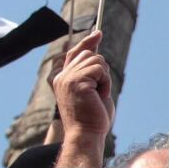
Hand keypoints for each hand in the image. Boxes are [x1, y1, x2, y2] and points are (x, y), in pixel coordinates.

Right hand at [53, 32, 112, 167]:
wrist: (87, 135)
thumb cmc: (93, 118)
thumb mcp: (93, 91)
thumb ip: (93, 73)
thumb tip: (96, 52)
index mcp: (63, 79)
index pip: (75, 53)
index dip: (87, 42)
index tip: (98, 33)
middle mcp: (62, 76)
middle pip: (90, 55)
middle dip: (102, 72)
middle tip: (99, 92)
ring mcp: (68, 78)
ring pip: (97, 61)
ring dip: (105, 79)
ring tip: (98, 96)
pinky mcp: (76, 81)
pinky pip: (100, 70)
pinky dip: (106, 83)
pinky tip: (100, 96)